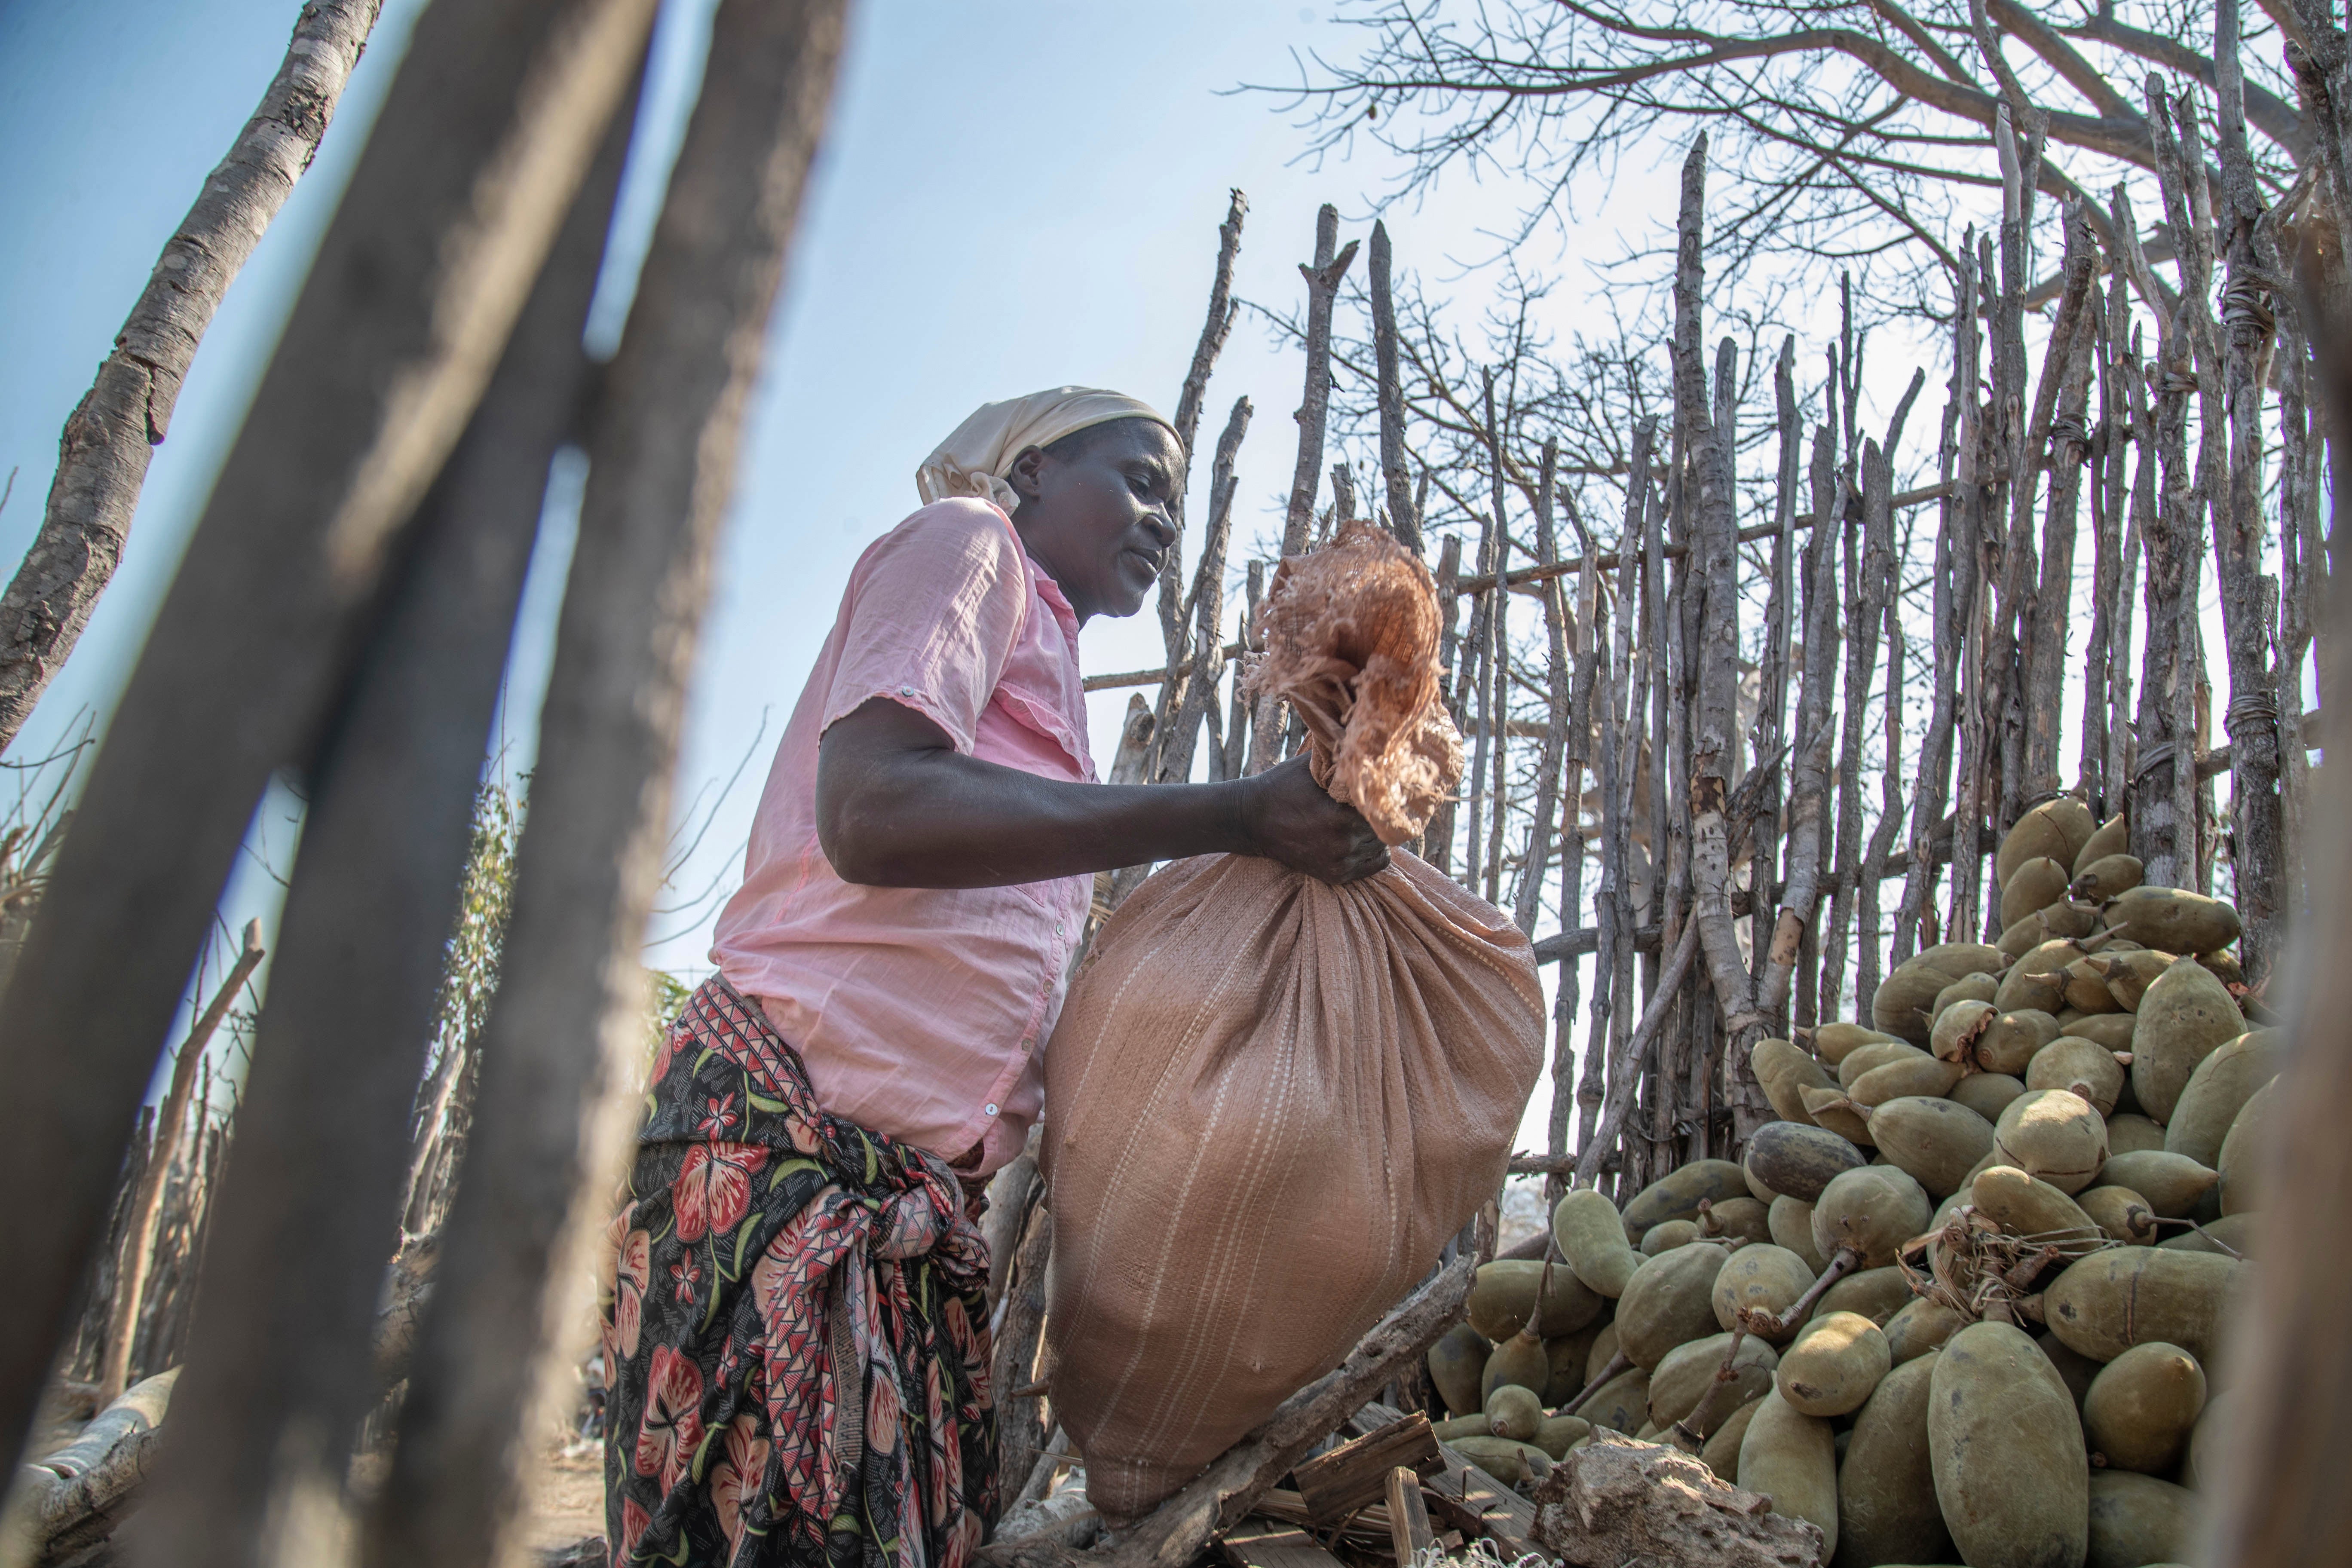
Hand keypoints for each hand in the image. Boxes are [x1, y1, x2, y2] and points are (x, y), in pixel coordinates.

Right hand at [1237, 756, 1391, 885]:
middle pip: (1384, 826)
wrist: (1250, 821)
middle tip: (1370, 801)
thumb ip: (1342, 756)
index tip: (1377, 785)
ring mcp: (1340, 862)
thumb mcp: (1311, 765)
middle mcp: (1343, 843)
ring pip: (1382, 845)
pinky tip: (1359, 836)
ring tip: (1361, 818)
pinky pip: (1374, 864)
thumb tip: (1368, 743)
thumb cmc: (1281, 786)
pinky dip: (1372, 850)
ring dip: (1376, 832)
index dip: (1382, 793)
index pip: (1383, 805)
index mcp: (1341, 815)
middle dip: (1379, 812)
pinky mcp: (1336, 875)